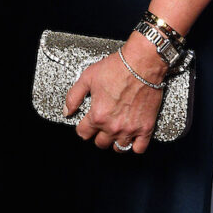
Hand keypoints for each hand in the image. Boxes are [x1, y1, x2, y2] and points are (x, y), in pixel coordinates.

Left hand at [64, 40, 164, 154]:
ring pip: (118, 148)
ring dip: (114, 141)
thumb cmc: (116, 68)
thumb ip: (74, 96)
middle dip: (97, 134)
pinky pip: (139, 148)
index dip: (82, 127)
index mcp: (98, 115)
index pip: (83, 133)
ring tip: (114, 130)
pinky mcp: (146, 128)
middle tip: (100, 124)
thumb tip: (66, 111)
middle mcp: (113, 126)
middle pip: (100, 143)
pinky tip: (130, 136)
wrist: (141, 64)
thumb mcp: (87, 77)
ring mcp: (130, 129)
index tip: (86, 123)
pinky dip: (134, 145)